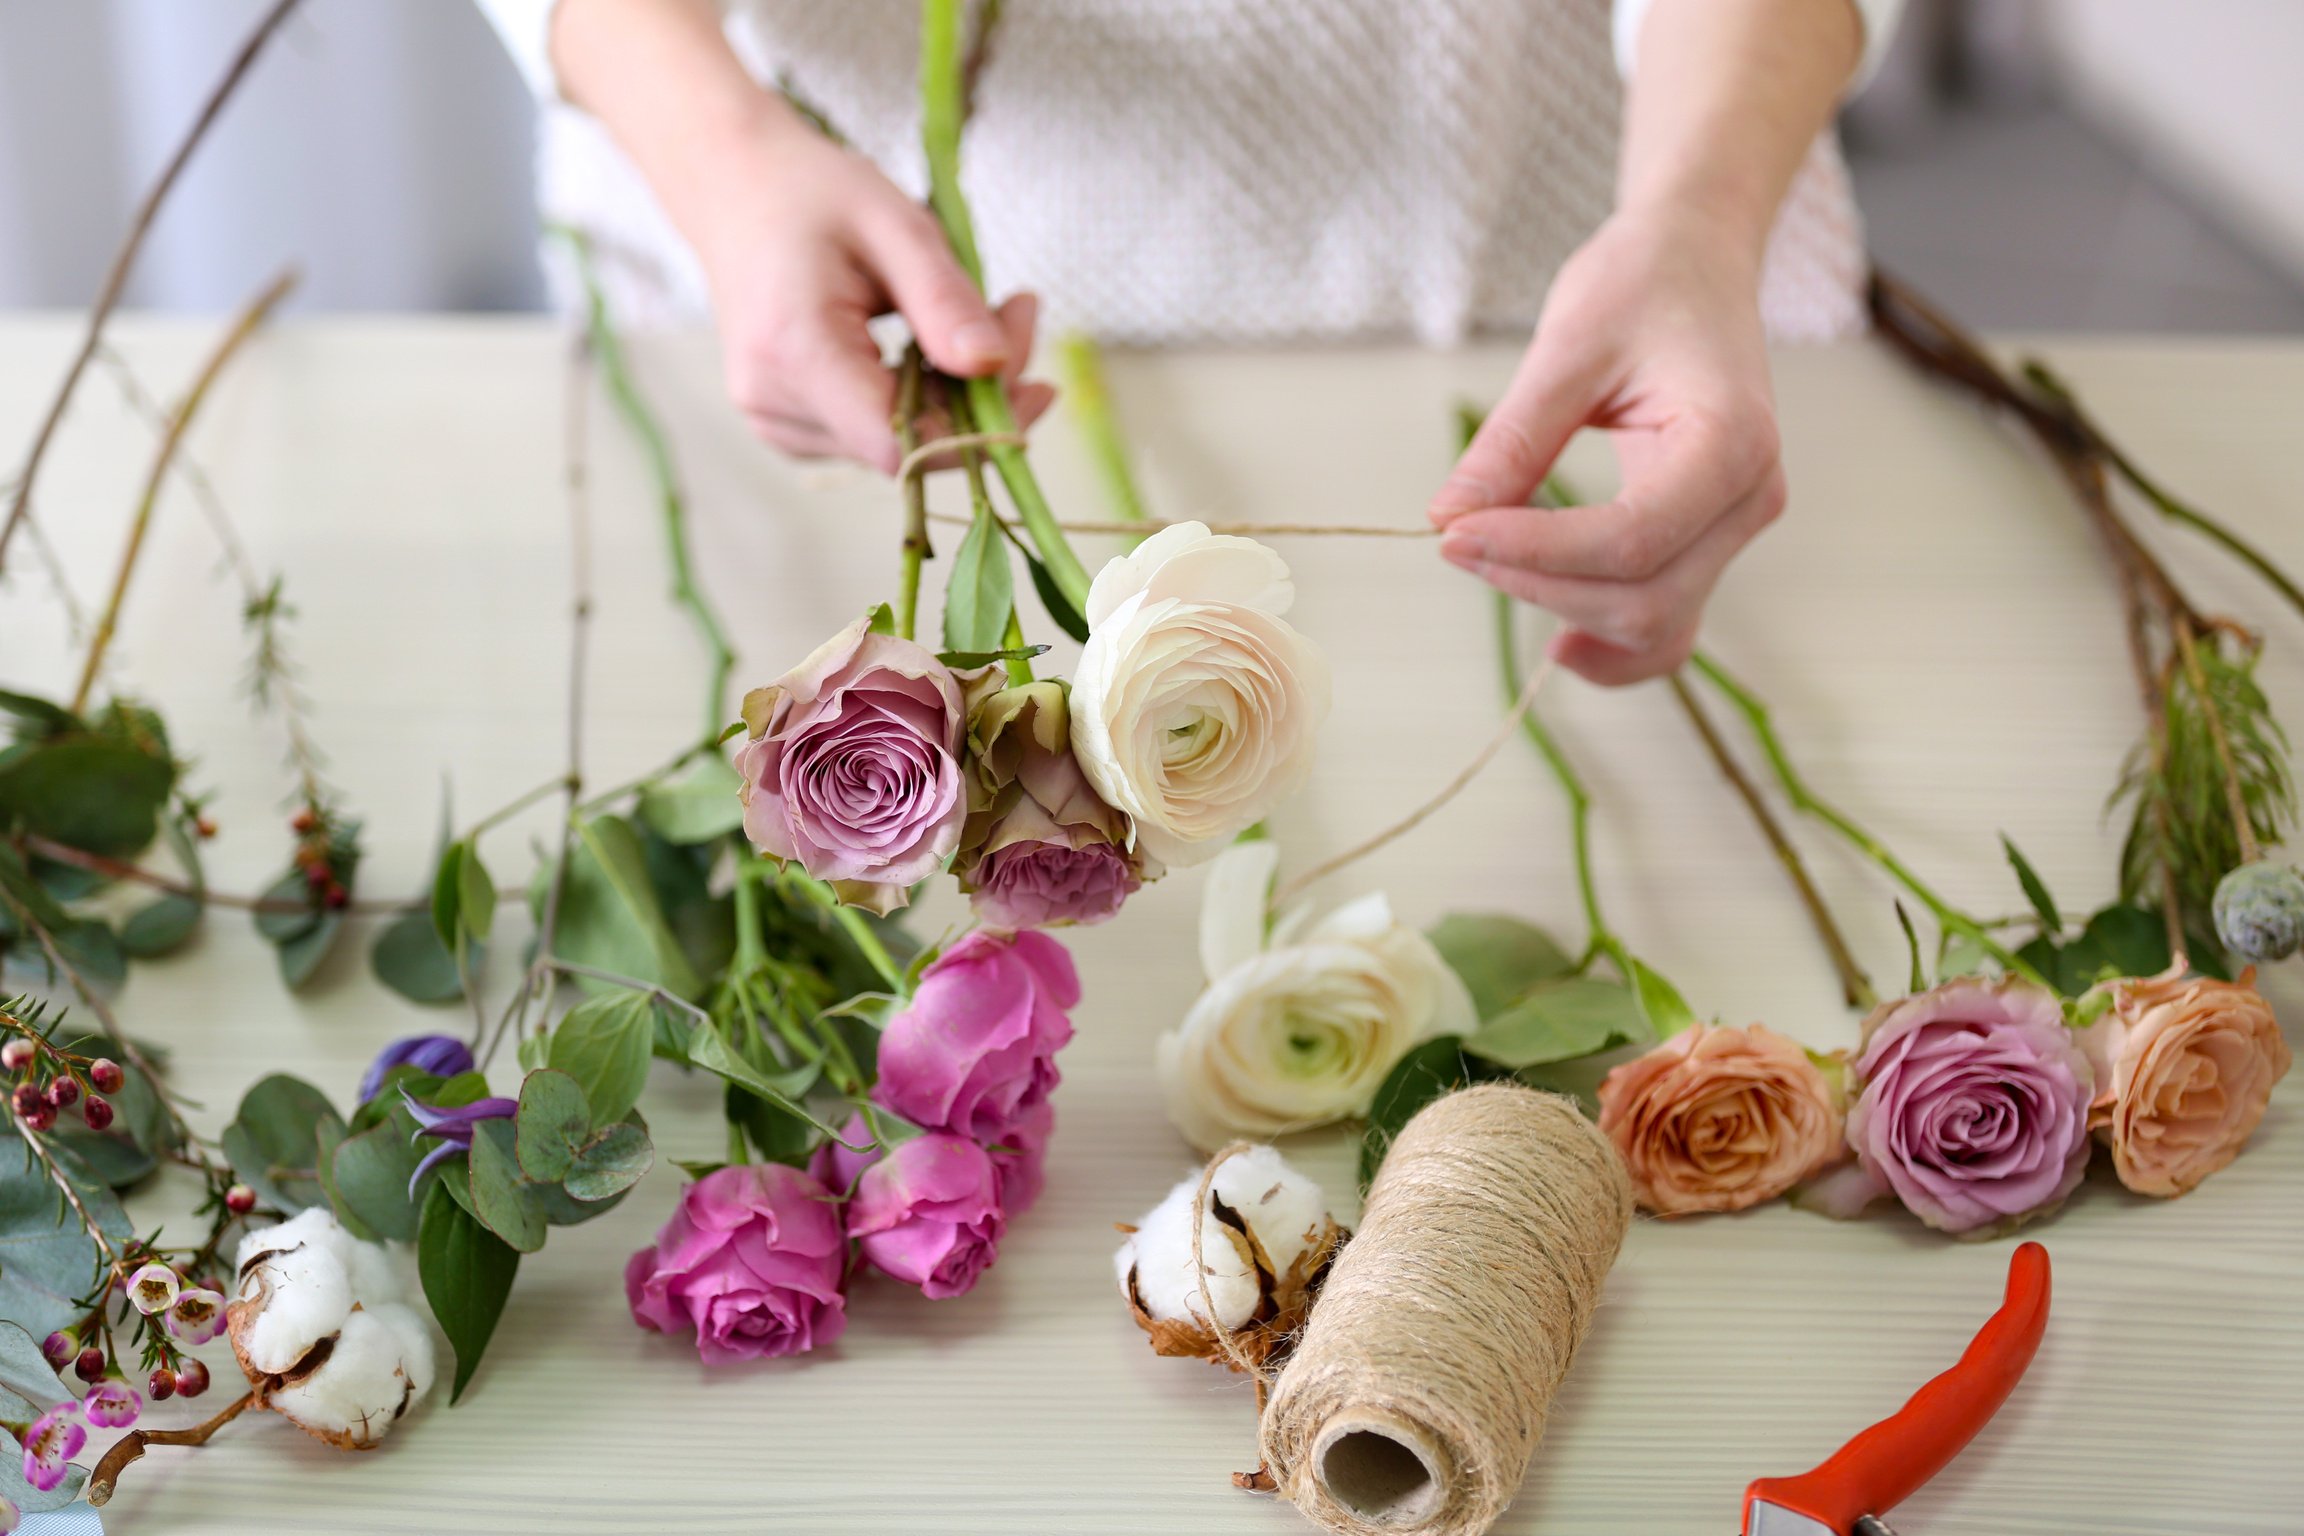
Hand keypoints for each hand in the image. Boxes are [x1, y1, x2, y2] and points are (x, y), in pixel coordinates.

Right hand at [689, 113, 1052, 471]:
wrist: (733, 186)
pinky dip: (917, 400)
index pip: (902, 445)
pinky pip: (874, 434)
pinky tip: (927, 347)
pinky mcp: (786, 426)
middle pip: (909, 446)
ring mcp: (773, 422)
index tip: (1033, 380)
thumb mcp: (894, 224)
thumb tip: (996, 367)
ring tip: (971, 319)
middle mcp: (774, 404)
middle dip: (979, 399)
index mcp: (796, 352)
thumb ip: (945, 300)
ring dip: (953, 398)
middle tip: (1017, 314)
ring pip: (898, 447)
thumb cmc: (812, 193)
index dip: (977, 432)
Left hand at [1427, 207, 1785, 684]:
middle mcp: (1749, 497)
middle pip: (1643, 599)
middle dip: (1539, 585)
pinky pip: (1669, 622)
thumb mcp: (1568, 346)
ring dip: (1565, 615)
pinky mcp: (1709, 539)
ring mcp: (1735, 526)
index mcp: (1730, 442)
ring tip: (1490, 569)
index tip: (1451, 534)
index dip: (1532, 553)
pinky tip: (1557, 642)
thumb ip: (1512, 441)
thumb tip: (1446, 518)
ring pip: (1655, 623)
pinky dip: (1611, 645)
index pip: (1628, 541)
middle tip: (1457, 539)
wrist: (1696, 260)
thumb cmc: (1642, 283)